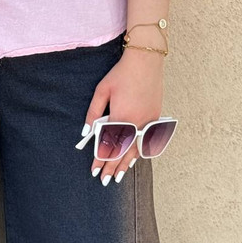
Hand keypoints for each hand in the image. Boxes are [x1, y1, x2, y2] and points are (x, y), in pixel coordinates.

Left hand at [82, 48, 164, 184]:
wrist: (146, 61)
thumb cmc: (121, 74)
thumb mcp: (102, 91)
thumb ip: (94, 113)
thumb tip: (86, 132)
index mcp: (121, 117)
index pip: (109, 145)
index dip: (101, 160)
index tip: (94, 171)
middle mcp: (136, 123)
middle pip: (123, 151)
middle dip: (113, 167)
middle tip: (105, 181)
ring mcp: (148, 121)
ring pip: (137, 149)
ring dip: (127, 163)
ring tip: (119, 176)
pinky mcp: (155, 117)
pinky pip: (147, 140)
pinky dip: (139, 152)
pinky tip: (135, 158)